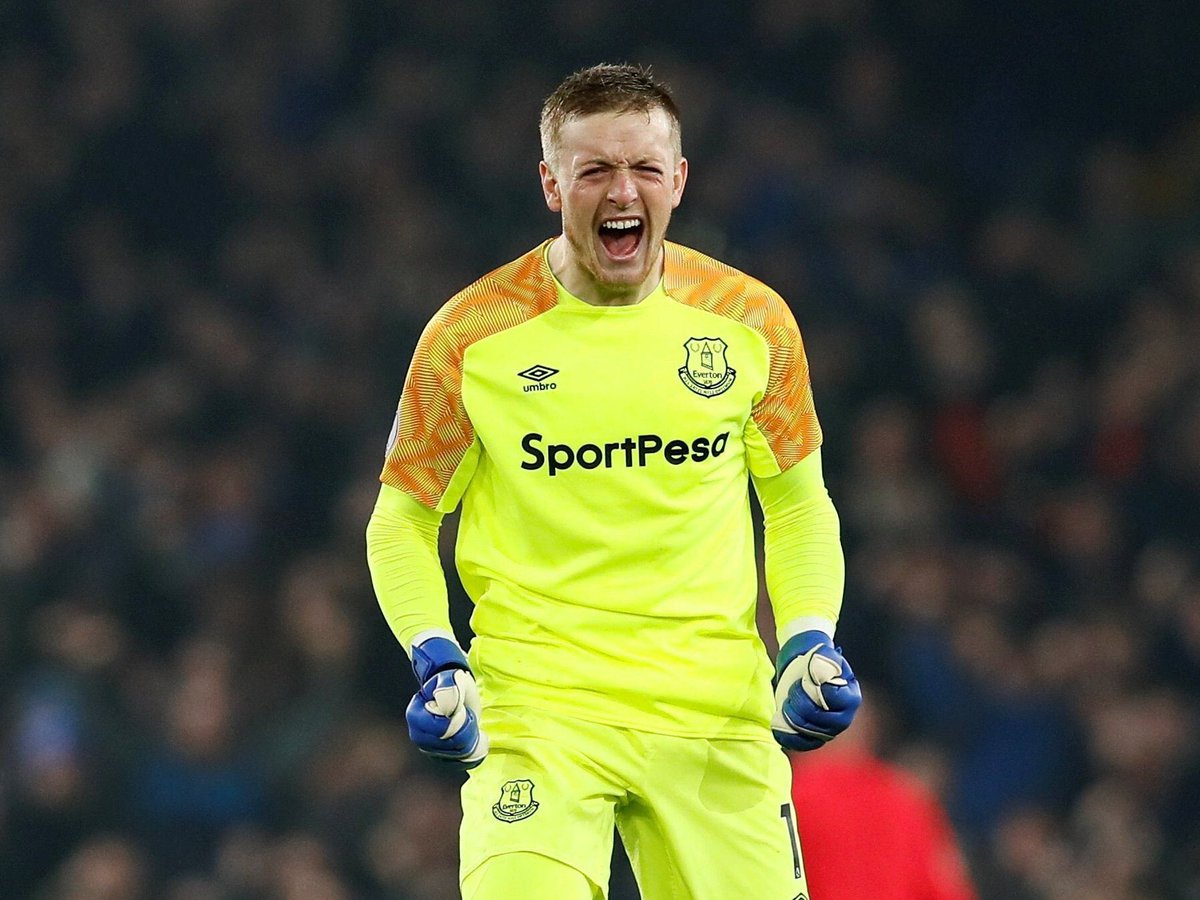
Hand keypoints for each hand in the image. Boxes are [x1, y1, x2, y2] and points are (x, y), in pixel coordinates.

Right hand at [405, 633, 488, 767]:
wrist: (456, 693)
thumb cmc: (452, 684)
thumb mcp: (451, 680)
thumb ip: (448, 691)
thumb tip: (448, 708)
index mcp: (416, 715)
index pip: (440, 729)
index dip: (457, 721)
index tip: (464, 709)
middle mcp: (419, 736)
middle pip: (448, 745)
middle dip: (467, 731)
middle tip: (471, 716)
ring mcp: (430, 750)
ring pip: (456, 756)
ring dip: (471, 741)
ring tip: (472, 725)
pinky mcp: (443, 759)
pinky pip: (461, 763)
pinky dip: (473, 754)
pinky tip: (477, 740)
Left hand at [771, 630, 860, 751]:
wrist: (801, 671)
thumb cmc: (814, 662)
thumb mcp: (822, 653)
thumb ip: (826, 658)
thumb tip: (819, 671)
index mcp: (850, 697)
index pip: (835, 699)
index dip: (816, 690)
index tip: (805, 680)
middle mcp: (843, 718)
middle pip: (820, 719)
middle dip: (801, 703)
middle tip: (792, 690)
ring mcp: (828, 732)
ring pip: (809, 734)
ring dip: (792, 717)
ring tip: (787, 702)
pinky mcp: (812, 739)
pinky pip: (800, 744)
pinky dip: (787, 735)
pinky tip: (778, 722)